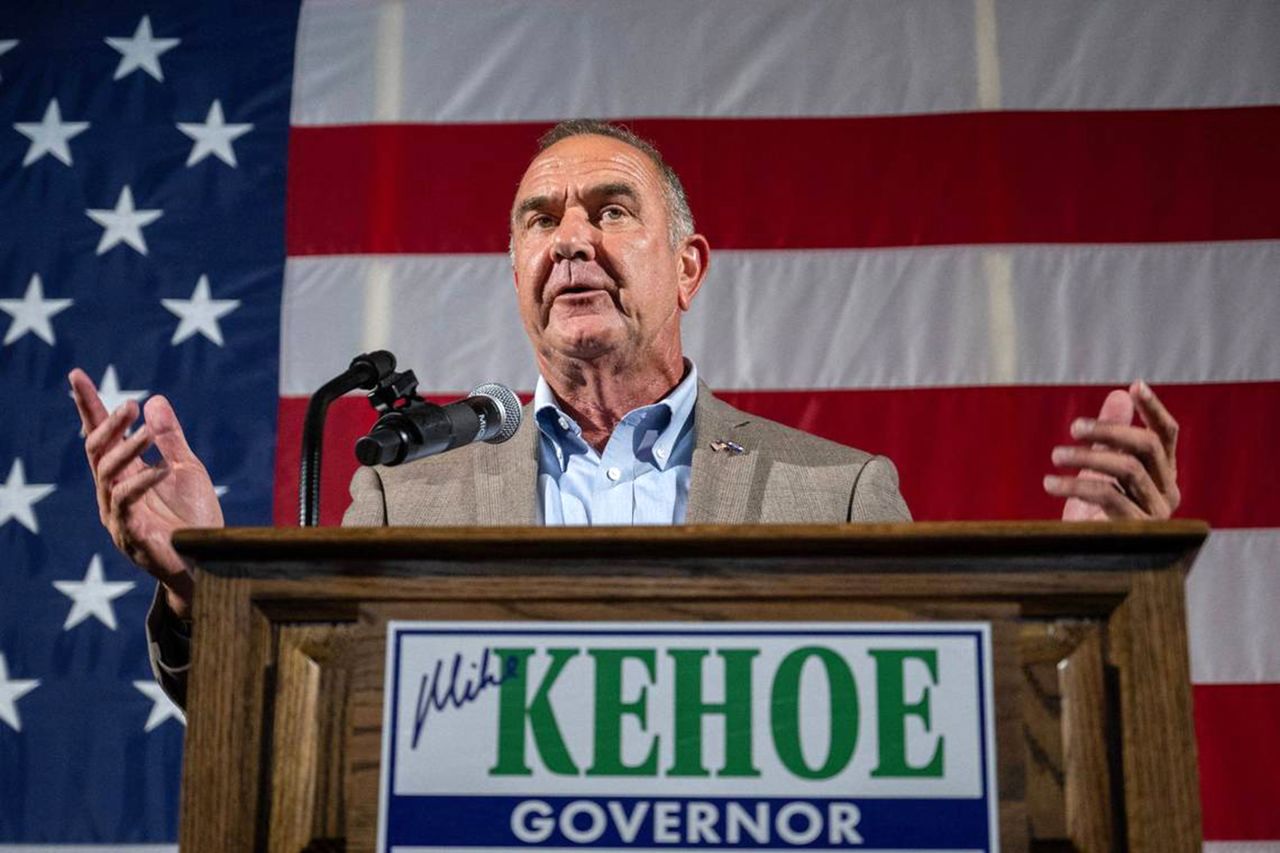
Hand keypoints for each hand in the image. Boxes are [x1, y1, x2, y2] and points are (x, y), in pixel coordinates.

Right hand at [69, 368, 223, 617]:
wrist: (209, 561)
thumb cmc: (196, 518)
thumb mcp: (187, 469)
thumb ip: (170, 438)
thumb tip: (153, 399)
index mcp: (125, 473)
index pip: (102, 435)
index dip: (89, 405)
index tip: (77, 375)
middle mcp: (114, 491)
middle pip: (96, 450)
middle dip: (108, 424)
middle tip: (130, 404)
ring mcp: (117, 514)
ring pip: (108, 473)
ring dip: (127, 448)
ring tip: (150, 431)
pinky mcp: (128, 534)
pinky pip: (126, 502)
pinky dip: (142, 481)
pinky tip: (160, 469)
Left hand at [1044, 380, 1179, 520]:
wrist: (1086, 563)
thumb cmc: (1094, 513)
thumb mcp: (1101, 469)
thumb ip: (1112, 434)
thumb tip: (1120, 394)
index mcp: (1162, 474)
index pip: (1167, 435)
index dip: (1153, 410)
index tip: (1134, 385)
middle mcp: (1166, 491)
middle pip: (1148, 447)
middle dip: (1110, 430)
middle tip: (1073, 426)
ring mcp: (1155, 512)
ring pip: (1129, 469)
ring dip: (1088, 457)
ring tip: (1056, 454)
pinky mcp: (1136, 531)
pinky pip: (1108, 496)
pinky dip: (1075, 485)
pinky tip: (1050, 483)